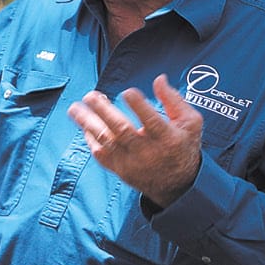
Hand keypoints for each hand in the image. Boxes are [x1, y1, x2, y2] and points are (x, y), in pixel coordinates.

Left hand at [67, 74, 202, 206]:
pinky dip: (91, 139)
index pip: (153, 122)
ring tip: (75, 108)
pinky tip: (84, 125)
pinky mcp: (120, 169)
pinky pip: (101, 154)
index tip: (127, 92)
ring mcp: (132, 162)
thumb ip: (174, 100)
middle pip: (123, 131)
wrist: (177, 184)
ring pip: (106, 142)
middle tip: (91, 95)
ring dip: (88, 123)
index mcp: (168, 139)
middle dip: (104, 112)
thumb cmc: (182, 146)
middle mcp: (148, 152)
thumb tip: (159, 79)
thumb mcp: (190, 123)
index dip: (139, 106)